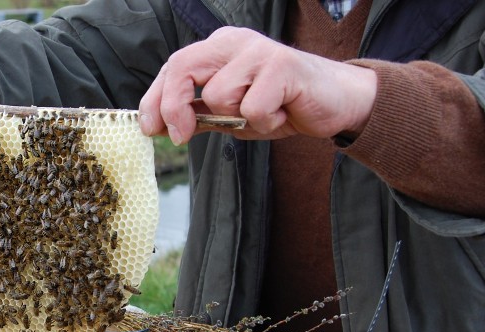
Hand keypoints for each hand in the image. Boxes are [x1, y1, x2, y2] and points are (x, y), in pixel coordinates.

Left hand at [138, 27, 376, 143]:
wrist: (334, 103)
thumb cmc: (279, 105)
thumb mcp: (229, 114)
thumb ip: (195, 114)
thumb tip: (156, 125)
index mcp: (219, 48)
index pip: (174, 66)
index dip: (155, 99)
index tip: (150, 129)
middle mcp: (235, 42)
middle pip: (183, 67)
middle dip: (173, 107)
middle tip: (180, 136)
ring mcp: (259, 51)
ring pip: (218, 94)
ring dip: (236, 118)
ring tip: (261, 114)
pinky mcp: (283, 66)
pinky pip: (252, 108)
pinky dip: (264, 122)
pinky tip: (281, 113)